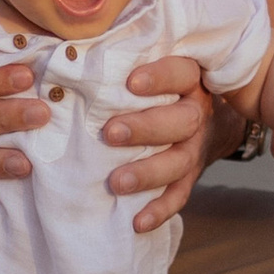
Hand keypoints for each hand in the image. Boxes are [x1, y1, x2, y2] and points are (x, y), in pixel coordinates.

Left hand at [101, 53, 216, 233]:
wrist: (206, 121)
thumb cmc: (160, 88)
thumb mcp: (152, 68)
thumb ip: (123, 62)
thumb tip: (68, 52)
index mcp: (188, 80)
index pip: (180, 73)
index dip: (159, 78)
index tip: (130, 82)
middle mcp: (196, 113)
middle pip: (181, 120)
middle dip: (145, 128)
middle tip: (110, 133)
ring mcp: (195, 148)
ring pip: (179, 162)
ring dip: (148, 173)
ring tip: (116, 183)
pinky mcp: (190, 177)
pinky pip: (179, 196)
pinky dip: (160, 210)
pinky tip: (138, 222)